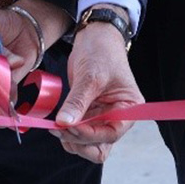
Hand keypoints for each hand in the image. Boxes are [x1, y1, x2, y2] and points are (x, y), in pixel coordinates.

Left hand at [55, 22, 142, 163]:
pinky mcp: (88, 114)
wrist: (95, 37)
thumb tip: (64, 124)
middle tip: (59, 129)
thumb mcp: (90, 76)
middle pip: (100, 146)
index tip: (67, 127)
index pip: (110, 134)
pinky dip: (67, 132)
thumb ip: (78, 101)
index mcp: (129, 109)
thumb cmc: (101, 52)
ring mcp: (102, 118)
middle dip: (79, 142)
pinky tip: (57, 122)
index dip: (89, 135)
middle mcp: (117, 118)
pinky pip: (78, 133)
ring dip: (71, 140)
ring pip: (87, 144)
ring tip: (55, 125)